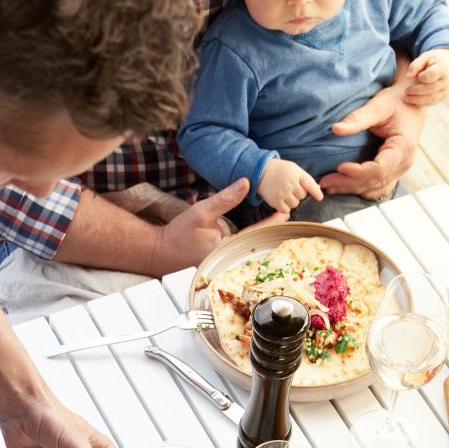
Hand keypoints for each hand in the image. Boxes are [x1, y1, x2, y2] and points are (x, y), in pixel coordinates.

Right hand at [151, 181, 287, 273]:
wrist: (161, 252)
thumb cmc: (179, 234)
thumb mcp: (202, 211)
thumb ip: (226, 198)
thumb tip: (247, 182)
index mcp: (226, 250)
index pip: (257, 234)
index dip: (273, 222)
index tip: (285, 211)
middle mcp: (228, 261)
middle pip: (258, 245)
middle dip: (272, 230)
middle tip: (287, 214)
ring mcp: (226, 265)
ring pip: (251, 250)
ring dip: (264, 236)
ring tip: (279, 222)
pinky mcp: (223, 264)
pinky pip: (242, 252)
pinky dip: (253, 241)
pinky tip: (261, 232)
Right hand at [258, 158, 323, 214]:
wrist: (261, 171)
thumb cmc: (281, 170)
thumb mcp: (294, 169)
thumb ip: (306, 179)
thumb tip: (318, 189)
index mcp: (296, 174)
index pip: (309, 184)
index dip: (316, 192)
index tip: (320, 198)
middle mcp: (290, 184)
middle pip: (302, 196)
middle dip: (298, 193)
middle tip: (290, 188)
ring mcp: (282, 193)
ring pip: (295, 204)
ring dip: (292, 201)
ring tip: (285, 193)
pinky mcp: (275, 201)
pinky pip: (286, 210)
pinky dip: (285, 207)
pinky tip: (281, 200)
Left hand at [321, 84, 424, 199]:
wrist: (412, 102)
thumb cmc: (396, 101)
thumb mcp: (378, 105)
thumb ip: (358, 118)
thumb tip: (335, 129)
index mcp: (403, 148)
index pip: (379, 169)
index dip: (358, 172)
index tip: (339, 167)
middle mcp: (403, 163)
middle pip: (373, 181)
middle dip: (347, 183)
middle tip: (323, 181)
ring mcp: (398, 170)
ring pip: (372, 187)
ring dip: (349, 188)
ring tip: (327, 186)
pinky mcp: (392, 172)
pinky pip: (374, 187)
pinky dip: (357, 188)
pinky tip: (340, 187)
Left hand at [403, 48, 448, 106]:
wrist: (448, 65)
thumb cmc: (433, 60)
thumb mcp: (426, 57)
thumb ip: (416, 65)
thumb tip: (407, 77)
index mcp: (443, 68)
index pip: (431, 75)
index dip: (422, 77)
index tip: (417, 76)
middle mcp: (447, 81)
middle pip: (430, 88)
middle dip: (416, 91)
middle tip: (406, 91)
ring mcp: (446, 90)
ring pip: (431, 98)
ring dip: (417, 100)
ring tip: (406, 98)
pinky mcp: (443, 97)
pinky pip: (432, 102)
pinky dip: (421, 103)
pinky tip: (413, 101)